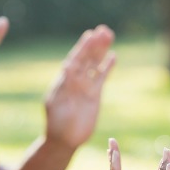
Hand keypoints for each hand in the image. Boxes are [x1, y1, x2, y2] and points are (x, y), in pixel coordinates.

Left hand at [44, 25, 115, 150]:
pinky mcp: (94, 95)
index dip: (83, 47)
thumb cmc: (57, 123)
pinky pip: (101, 77)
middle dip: (95, 45)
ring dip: (101, 51)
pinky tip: (113, 56)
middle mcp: (74, 81)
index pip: (75, 59)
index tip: (90, 35)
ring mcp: (85, 87)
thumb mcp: (57, 103)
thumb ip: (64, 85)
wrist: (64, 140)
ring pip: (95, 65)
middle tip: (104, 30)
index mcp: (64, 80)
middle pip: (86, 58)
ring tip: (109, 35)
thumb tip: (67, 66)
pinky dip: (107, 67)